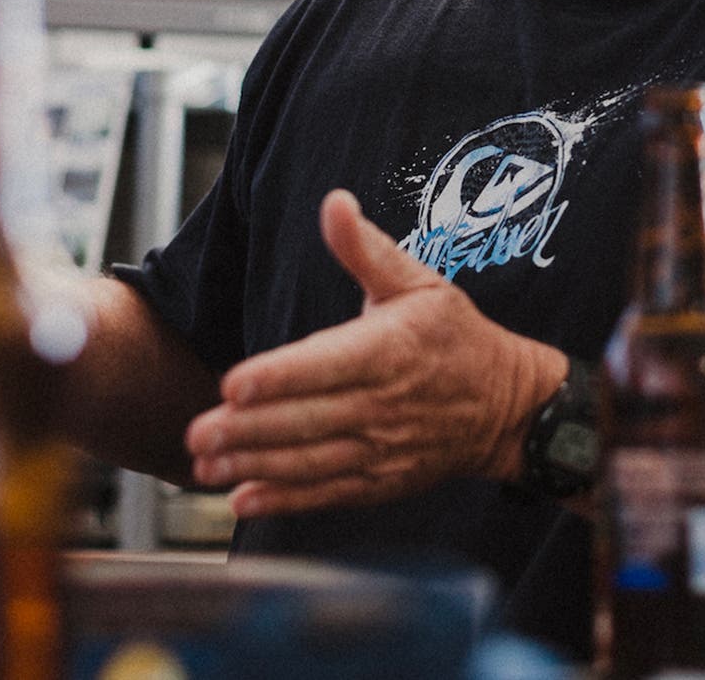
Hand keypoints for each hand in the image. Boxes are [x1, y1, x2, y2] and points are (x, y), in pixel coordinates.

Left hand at [183, 190, 564, 517]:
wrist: (508, 407)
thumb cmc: (456, 338)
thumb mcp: (420, 283)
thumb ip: (367, 249)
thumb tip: (334, 203)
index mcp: (389, 350)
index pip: (326, 365)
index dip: (279, 377)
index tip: (233, 384)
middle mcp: (383, 404)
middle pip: (307, 419)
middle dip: (248, 429)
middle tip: (196, 431)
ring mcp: (382, 449)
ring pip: (310, 461)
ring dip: (254, 465)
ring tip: (204, 465)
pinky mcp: (381, 482)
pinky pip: (328, 494)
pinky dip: (286, 500)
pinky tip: (243, 500)